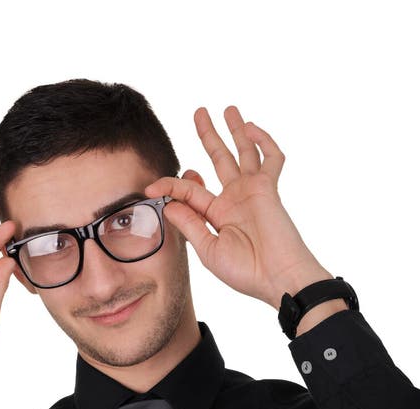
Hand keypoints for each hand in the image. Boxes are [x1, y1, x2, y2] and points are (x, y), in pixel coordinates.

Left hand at [144, 107, 331, 308]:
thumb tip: (169, 203)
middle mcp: (233, 199)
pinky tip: (250, 128)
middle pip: (218, 159)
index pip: (189, 190)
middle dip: (208, 136)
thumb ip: (190, 225)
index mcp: (215, 216)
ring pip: (242, 152)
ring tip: (227, 108)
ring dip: (235, 130)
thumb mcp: (209, 250)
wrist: (277, 278)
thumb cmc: (246, 272)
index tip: (152, 188)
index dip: (169, 186)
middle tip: (199, 113)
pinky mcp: (269, 189)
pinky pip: (271, 159)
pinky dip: (263, 141)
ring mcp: (251, 192)